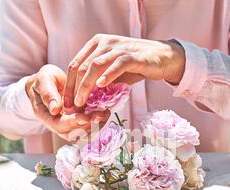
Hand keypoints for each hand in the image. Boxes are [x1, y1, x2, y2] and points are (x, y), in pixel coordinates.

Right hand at [25, 64, 109, 141]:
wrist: (49, 83)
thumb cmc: (44, 80)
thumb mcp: (43, 81)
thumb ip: (47, 93)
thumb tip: (55, 109)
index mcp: (46, 117)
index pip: (59, 125)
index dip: (72, 123)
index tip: (84, 116)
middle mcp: (58, 125)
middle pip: (73, 134)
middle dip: (88, 126)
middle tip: (100, 115)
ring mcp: (69, 125)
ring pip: (83, 133)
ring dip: (96, 126)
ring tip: (105, 114)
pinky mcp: (79, 122)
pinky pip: (89, 127)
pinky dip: (99, 121)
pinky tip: (106, 112)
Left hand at [63, 34, 184, 107]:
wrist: (162, 58)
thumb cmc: (136, 66)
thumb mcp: (113, 71)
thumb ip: (98, 79)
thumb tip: (83, 99)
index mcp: (97, 44)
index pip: (76, 64)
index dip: (69, 85)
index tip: (67, 103)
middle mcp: (105, 43)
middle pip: (82, 66)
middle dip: (74, 88)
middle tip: (72, 106)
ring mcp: (118, 47)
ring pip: (95, 66)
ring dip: (86, 86)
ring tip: (81, 102)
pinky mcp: (132, 56)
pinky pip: (116, 66)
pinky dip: (106, 76)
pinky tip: (100, 87)